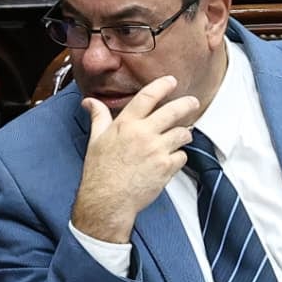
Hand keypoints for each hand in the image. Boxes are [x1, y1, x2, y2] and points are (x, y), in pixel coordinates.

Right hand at [71, 75, 199, 242]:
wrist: (107, 199)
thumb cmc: (100, 171)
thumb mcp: (96, 139)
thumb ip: (98, 117)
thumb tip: (90, 102)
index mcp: (126, 124)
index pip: (148, 96)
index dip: (163, 85)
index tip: (171, 81)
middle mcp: (143, 134)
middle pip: (174, 111)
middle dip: (187, 104)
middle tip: (192, 103)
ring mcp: (157, 151)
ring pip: (183, 133)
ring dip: (184, 133)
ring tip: (181, 135)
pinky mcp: (166, 168)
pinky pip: (182, 156)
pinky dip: (179, 156)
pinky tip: (170, 159)